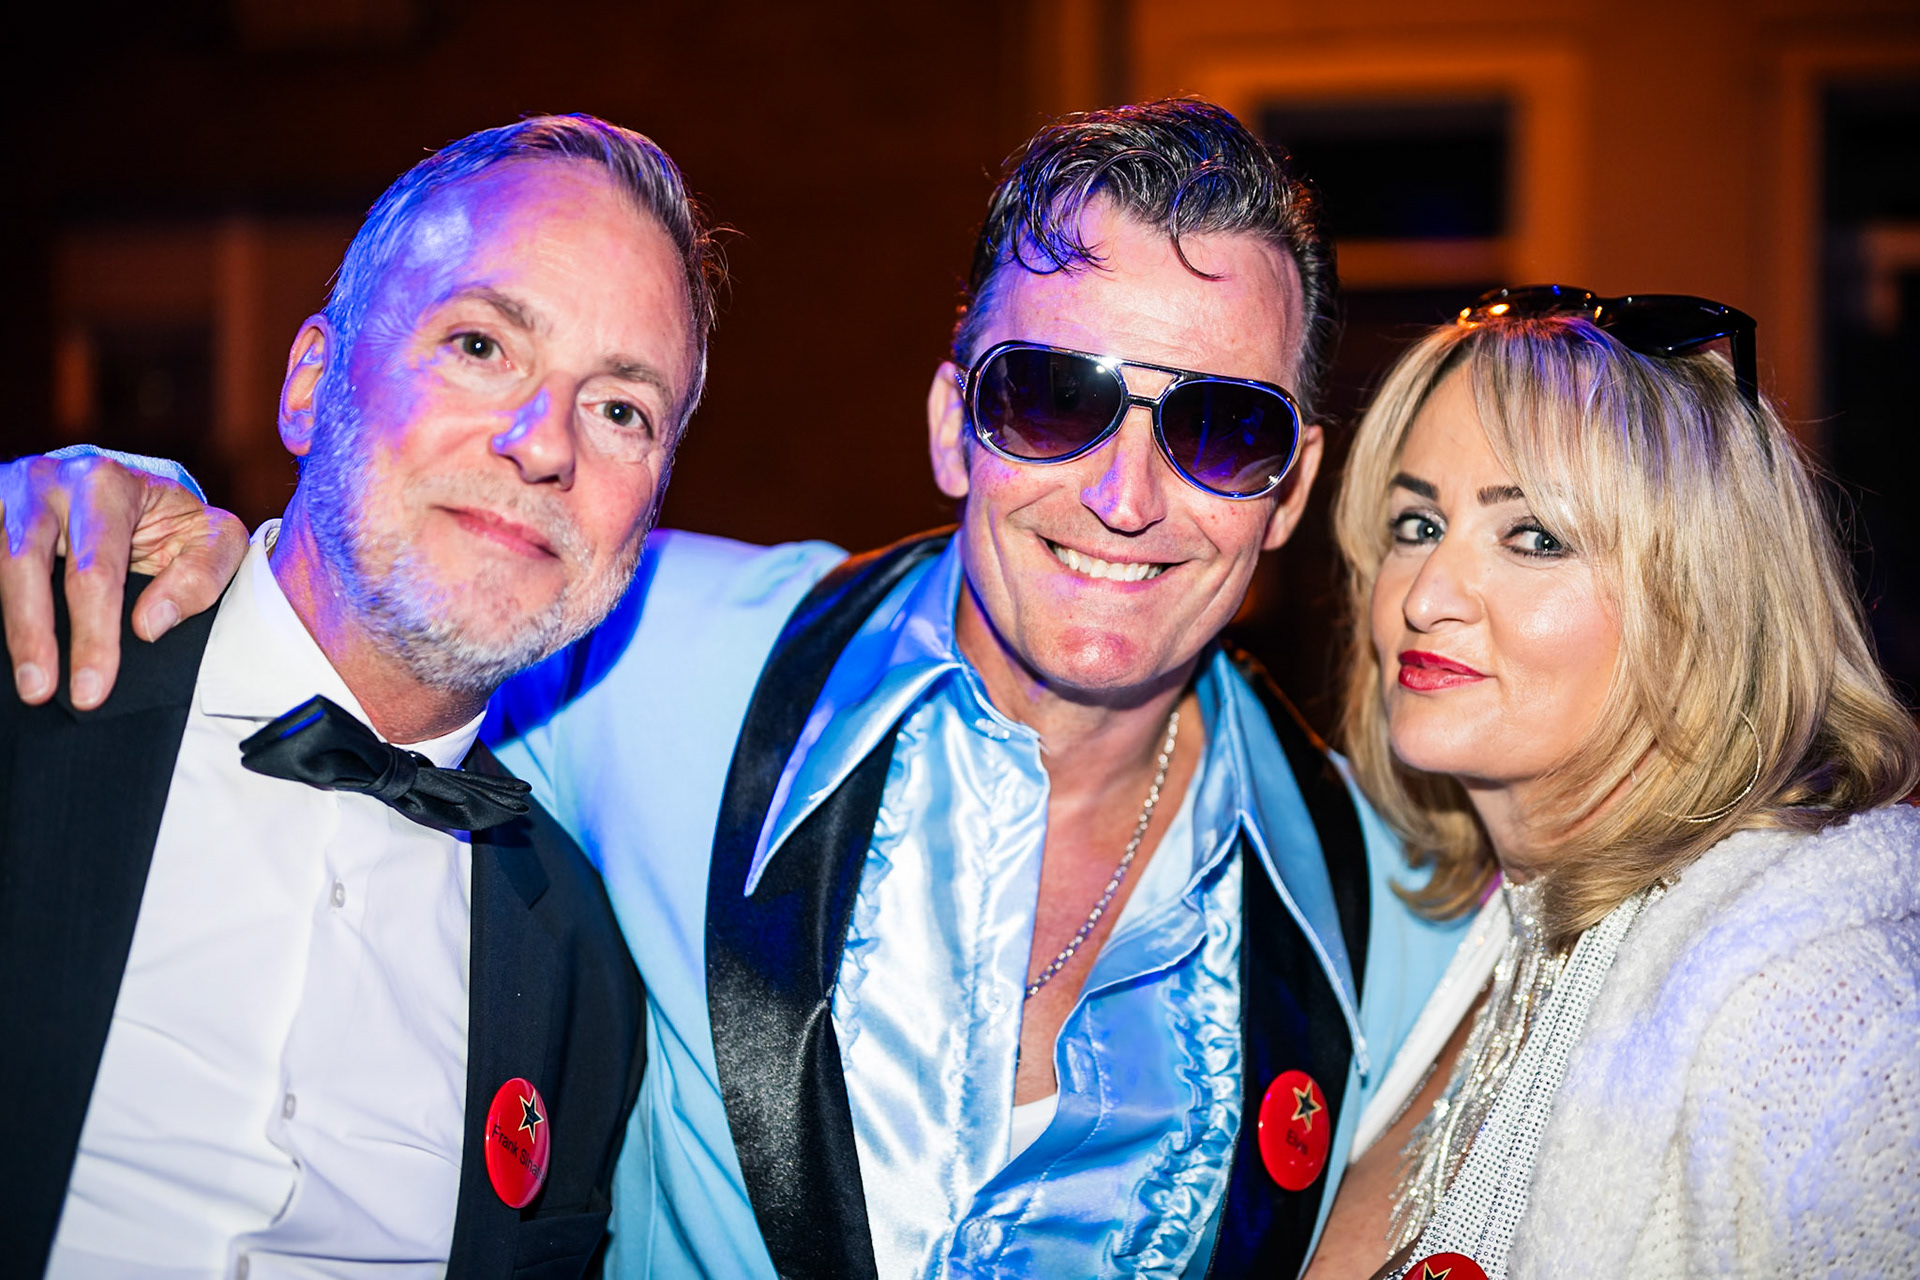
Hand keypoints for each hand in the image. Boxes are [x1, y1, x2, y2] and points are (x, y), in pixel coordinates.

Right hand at [0, 453, 247, 708]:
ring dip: (9, 624)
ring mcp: (8, 495)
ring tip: (24, 682)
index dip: (92, 634)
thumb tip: (149, 626)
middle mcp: (47, 483)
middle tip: (40, 692)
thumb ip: (200, 575)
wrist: (131, 483)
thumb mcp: (212, 535)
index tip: (92, 689)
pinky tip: (3, 648)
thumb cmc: (172, 516)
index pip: (95, 570)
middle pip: (26, 562)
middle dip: (32, 633)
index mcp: (106, 485)